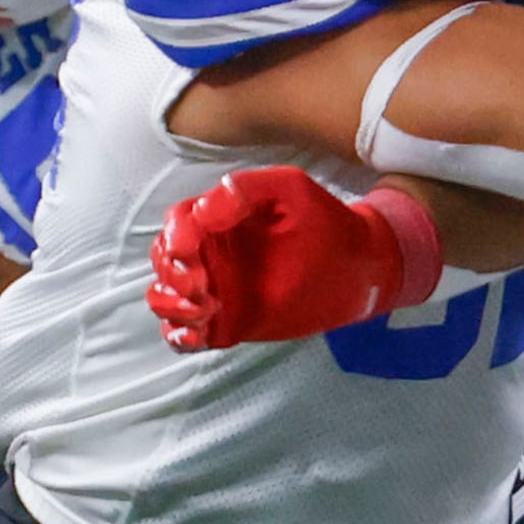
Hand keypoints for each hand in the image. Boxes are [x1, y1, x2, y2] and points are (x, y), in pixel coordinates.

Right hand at [148, 167, 443, 351]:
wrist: (360, 268)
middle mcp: (212, 251)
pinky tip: (200, 332)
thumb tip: (203, 211)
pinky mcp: (225, 322)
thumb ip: (247, 187)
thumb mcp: (292, 189)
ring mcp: (216, 288)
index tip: (192, 253)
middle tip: (203, 284)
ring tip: (206, 306)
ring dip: (171, 304)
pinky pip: (183, 334)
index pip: (178, 223)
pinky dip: (178, 335)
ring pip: (165, 297)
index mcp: (221, 217)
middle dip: (172, 272)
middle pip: (164, 259)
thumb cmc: (326, 222)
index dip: (176, 237)